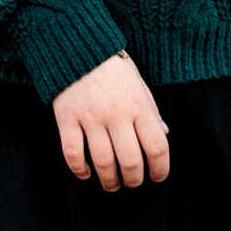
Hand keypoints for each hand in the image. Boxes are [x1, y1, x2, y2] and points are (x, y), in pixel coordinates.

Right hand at [54, 52, 171, 189]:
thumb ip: (151, 112)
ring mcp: (91, 117)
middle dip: (134, 180)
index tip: (158, 177)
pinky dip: (80, 169)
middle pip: (130, 161)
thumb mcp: (140, 85)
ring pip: (103, 162)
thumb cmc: (114, 67)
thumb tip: (163, 134)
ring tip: (112, 184)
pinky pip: (72, 154)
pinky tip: (87, 173)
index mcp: (139, 106)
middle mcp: (117, 114)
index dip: (160, 169)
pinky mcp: (67, 118)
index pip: (157, 147)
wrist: (79, 46)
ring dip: (109, 180)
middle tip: (132, 183)